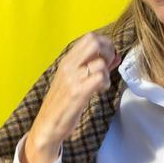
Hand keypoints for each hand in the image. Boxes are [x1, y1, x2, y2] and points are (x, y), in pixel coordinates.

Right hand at [22, 33, 119, 162]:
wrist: (47, 125)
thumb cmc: (64, 102)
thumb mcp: (76, 79)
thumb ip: (95, 66)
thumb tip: (116, 56)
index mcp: (67, 60)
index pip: (90, 37)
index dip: (105, 45)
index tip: (107, 59)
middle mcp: (69, 65)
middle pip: (94, 42)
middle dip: (108, 52)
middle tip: (108, 67)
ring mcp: (72, 78)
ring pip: (100, 62)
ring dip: (107, 73)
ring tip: (101, 84)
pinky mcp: (77, 92)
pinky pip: (100, 78)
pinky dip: (105, 84)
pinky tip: (99, 91)